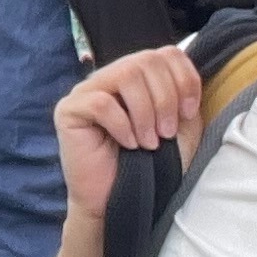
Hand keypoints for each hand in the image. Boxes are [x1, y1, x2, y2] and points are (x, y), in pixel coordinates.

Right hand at [54, 46, 199, 219]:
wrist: (121, 202)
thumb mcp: (178, 128)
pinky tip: (128, 144)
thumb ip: (182, 97)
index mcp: (137, 79)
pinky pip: (100, 103)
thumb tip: (187, 74)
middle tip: (166, 134)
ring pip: (125, 75)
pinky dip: (122, 125)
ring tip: (149, 142)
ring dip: (145, 112)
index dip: (184, 78)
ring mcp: (86, 91)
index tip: (188, 113)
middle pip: (146, 60)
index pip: (164, 53)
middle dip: (165, 98)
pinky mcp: (68, 110)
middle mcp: (110, 78)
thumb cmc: (150, 167)